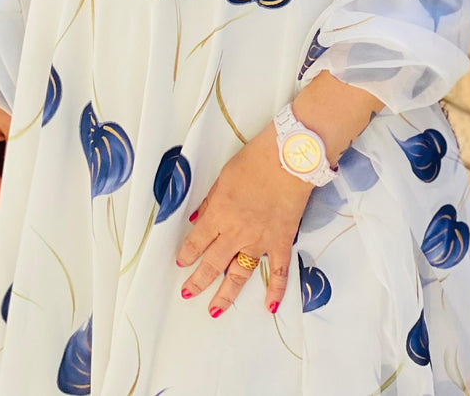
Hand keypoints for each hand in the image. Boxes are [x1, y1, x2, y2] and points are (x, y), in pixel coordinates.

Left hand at [174, 120, 312, 317]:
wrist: (289, 158)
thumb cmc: (255, 160)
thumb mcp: (223, 177)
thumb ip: (210, 201)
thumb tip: (198, 219)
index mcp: (219, 214)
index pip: (197, 242)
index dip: (186, 254)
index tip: (180, 262)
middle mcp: (236, 233)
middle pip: (213, 264)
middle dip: (198, 281)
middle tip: (188, 293)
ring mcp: (260, 241)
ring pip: (240, 274)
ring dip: (226, 294)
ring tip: (215, 310)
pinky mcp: (281, 242)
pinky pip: (278, 272)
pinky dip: (275, 291)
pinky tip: (269, 306)